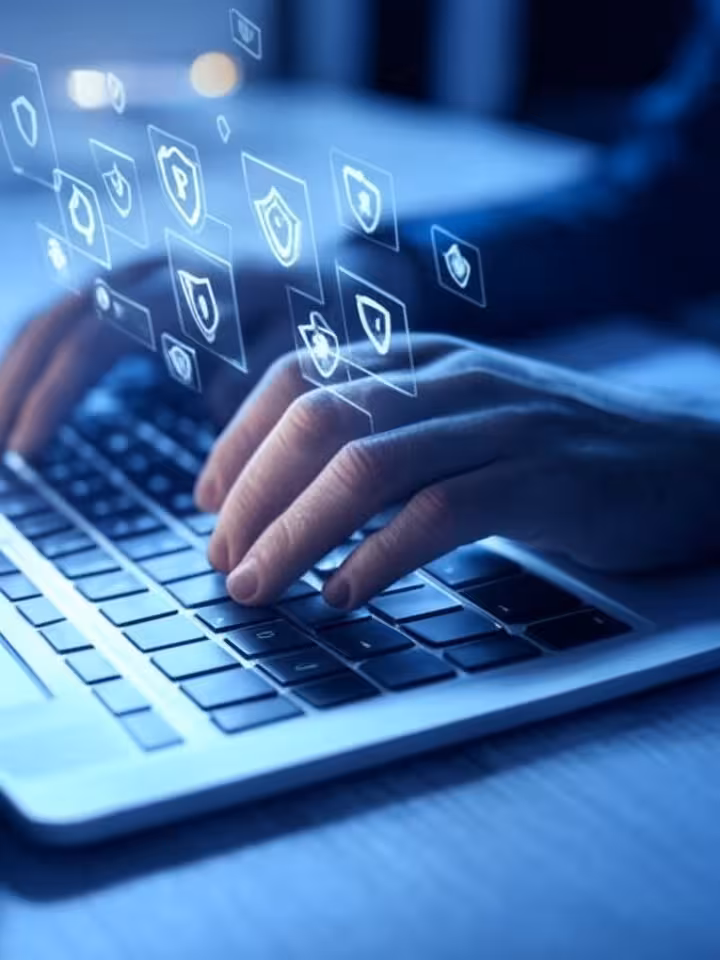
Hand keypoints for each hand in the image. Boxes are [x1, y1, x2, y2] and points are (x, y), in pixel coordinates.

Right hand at [0, 258, 301, 456]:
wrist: (327, 276)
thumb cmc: (315, 320)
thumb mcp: (300, 347)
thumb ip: (257, 375)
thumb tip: (214, 402)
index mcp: (190, 290)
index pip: (96, 338)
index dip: (55, 395)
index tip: (26, 451)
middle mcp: (153, 273)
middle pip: (60, 323)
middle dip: (13, 386)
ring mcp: (138, 275)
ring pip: (55, 315)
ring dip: (13, 369)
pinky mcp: (132, 287)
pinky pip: (69, 316)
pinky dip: (35, 355)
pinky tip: (16, 392)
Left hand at [197, 335, 719, 609]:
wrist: (687, 459)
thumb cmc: (560, 453)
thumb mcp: (464, 424)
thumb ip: (389, 441)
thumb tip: (294, 499)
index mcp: (424, 358)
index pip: (300, 376)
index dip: (237, 439)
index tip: (207, 502)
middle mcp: (453, 377)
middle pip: (317, 418)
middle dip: (252, 495)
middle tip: (223, 561)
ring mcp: (500, 423)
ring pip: (366, 463)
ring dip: (295, 532)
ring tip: (260, 586)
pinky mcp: (544, 478)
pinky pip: (440, 512)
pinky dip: (379, 557)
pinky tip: (345, 593)